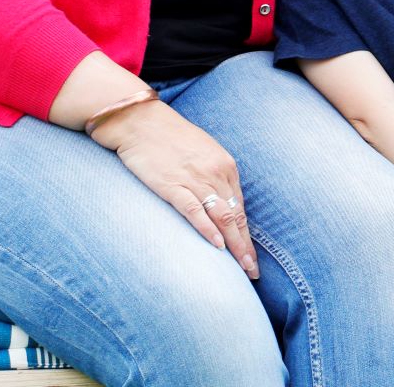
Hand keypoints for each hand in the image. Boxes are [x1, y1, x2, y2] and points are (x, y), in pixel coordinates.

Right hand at [92, 99, 258, 278]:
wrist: (140, 121)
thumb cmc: (170, 137)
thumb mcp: (202, 152)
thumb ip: (214, 176)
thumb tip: (221, 203)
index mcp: (225, 165)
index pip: (240, 207)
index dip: (247, 234)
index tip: (252, 256)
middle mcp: (215, 172)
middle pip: (235, 215)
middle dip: (245, 246)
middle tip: (253, 272)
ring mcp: (195, 179)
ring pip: (222, 217)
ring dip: (234, 245)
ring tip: (242, 269)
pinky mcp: (172, 185)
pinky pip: (195, 211)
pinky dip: (208, 229)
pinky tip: (217, 245)